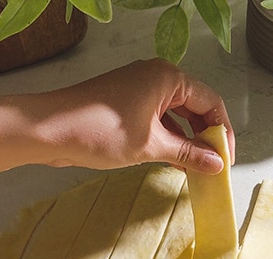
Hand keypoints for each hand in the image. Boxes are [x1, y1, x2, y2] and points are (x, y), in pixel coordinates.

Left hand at [0, 58, 233, 188]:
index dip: (221, 133)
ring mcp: (137, 89)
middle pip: (194, 107)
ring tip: (194, 168)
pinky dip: (165, 138)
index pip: (210, 103)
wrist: (48, 130)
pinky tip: (171, 160)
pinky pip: (155, 119)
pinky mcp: (123, 103)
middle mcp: (155, 77)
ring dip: (185, 140)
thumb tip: (215, 163)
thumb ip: (186, 153)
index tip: (225, 160)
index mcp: (168, 77)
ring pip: (174, 115)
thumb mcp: (149, 146)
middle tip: (212, 166)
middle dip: (204, 136)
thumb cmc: (97, 131)